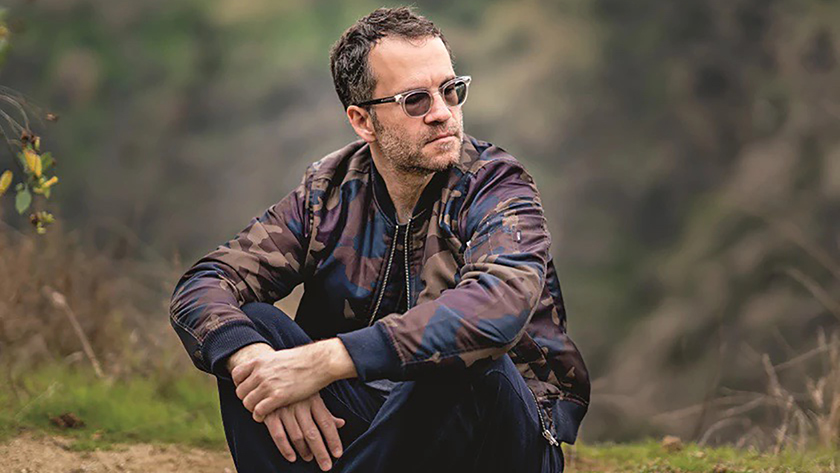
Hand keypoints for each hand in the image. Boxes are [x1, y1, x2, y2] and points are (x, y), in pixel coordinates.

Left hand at [231, 339, 355, 421]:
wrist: (319, 362)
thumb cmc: (304, 360)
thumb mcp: (279, 357)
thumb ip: (267, 365)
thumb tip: (263, 370)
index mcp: (260, 361)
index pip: (236, 375)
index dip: (241, 384)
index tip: (250, 389)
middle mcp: (260, 372)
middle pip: (240, 392)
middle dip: (247, 398)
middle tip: (257, 402)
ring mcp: (268, 385)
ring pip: (247, 403)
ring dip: (252, 409)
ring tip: (261, 410)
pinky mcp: (278, 397)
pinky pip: (258, 411)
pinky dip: (259, 416)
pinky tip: (265, 415)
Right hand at [264, 393, 344, 470]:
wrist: (271, 374)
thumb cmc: (297, 387)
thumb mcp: (313, 395)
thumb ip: (325, 412)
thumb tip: (341, 423)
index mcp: (314, 399)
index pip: (327, 423)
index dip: (333, 440)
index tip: (337, 454)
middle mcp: (300, 404)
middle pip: (313, 433)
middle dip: (321, 452)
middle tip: (326, 466)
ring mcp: (285, 409)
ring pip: (297, 436)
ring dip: (304, 451)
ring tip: (309, 458)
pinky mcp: (270, 413)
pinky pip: (278, 435)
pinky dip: (285, 448)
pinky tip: (292, 457)